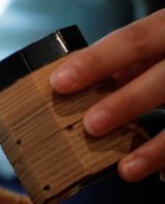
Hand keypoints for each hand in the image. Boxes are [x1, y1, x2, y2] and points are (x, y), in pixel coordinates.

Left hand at [50, 9, 164, 181]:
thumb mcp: (157, 38)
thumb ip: (127, 58)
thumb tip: (73, 79)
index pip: (133, 40)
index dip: (96, 61)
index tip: (60, 82)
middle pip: (161, 79)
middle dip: (126, 103)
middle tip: (90, 125)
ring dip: (157, 146)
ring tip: (126, 168)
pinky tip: (162, 176)